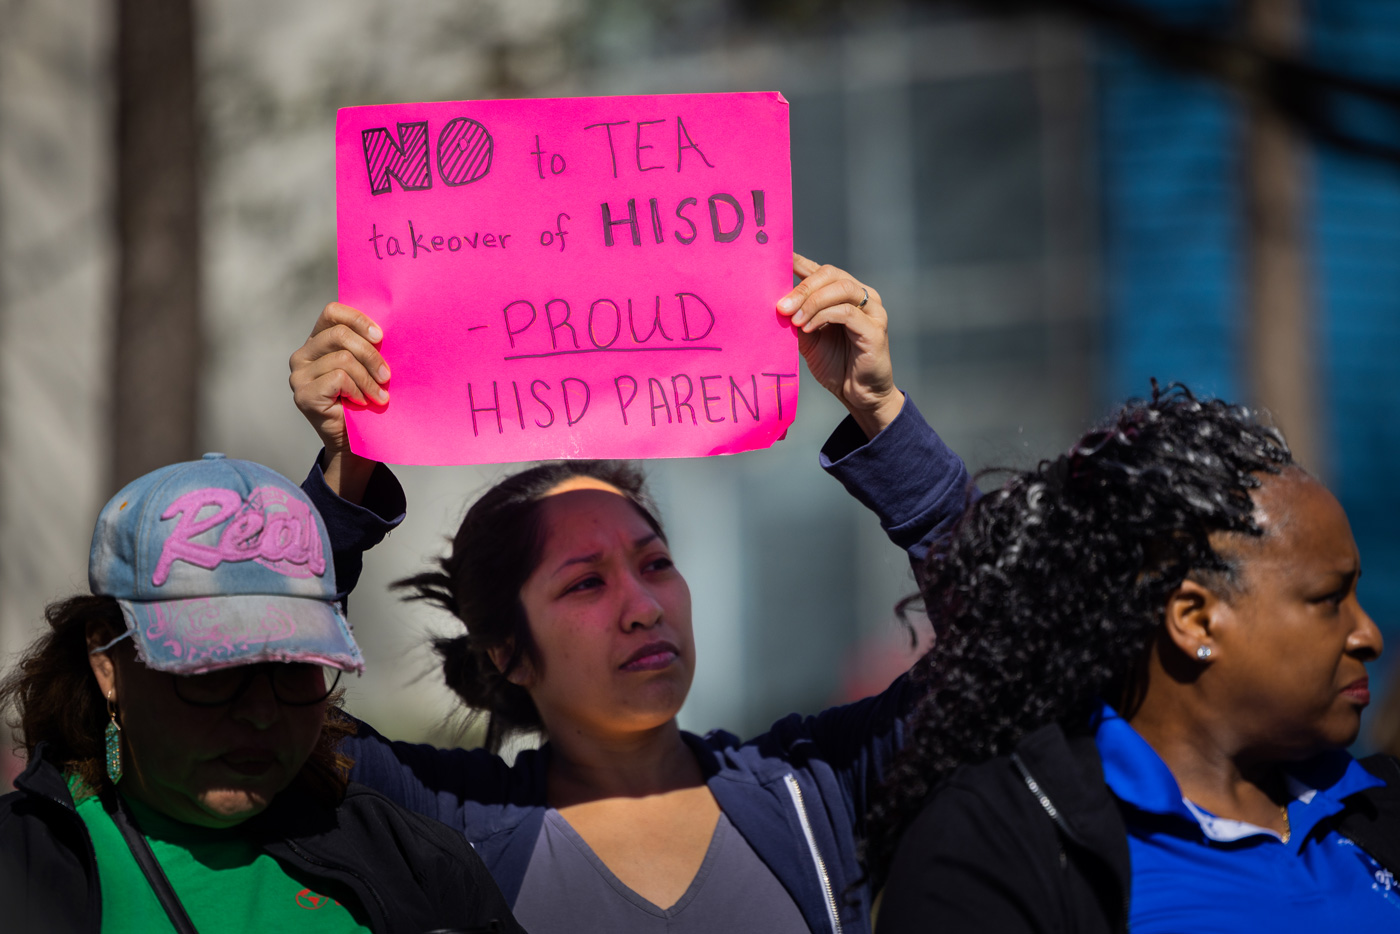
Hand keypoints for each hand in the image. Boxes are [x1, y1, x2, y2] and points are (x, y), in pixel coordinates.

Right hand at [288, 302, 387, 501]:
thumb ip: (366, 346)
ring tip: (380, 395)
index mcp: (317, 341)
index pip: (332, 312)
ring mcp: (299, 375)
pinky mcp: (303, 394)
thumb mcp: (366, 367)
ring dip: (369, 379)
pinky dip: (358, 390)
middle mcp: (302, 355)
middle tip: (387, 376)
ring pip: (343, 359)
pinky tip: (363, 402)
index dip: (358, 319)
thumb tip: (387, 329)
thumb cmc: (365, 401)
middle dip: (371, 354)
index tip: (381, 337)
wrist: (355, 442)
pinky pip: (339, 378)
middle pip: (340, 335)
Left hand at [777, 253, 903, 438]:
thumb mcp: (808, 338)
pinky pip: (847, 312)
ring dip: (812, 301)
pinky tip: (807, 328)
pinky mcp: (876, 329)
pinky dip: (823, 316)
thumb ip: (796, 318)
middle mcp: (862, 296)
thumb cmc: (835, 365)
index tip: (777, 259)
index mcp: (844, 294)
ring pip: (841, 288)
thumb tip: (776, 302)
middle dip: (802, 288)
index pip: (821, 270)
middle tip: (781, 306)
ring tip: (793, 319)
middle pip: (830, 274)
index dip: (799, 262)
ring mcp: (872, 310)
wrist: (859, 395)